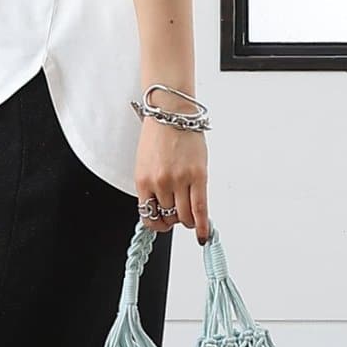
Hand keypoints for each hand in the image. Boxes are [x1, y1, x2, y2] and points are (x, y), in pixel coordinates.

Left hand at [135, 117, 209, 242]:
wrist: (171, 113)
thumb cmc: (158, 135)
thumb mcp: (145, 164)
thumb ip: (152, 187)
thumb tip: (161, 208)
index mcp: (143, 181)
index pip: (148, 216)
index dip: (157, 224)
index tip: (162, 224)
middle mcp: (160, 183)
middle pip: (168, 217)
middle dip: (174, 220)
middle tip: (179, 214)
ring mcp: (179, 180)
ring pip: (184, 217)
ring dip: (188, 221)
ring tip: (191, 215)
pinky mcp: (198, 176)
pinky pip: (200, 209)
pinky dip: (202, 225)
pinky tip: (204, 234)